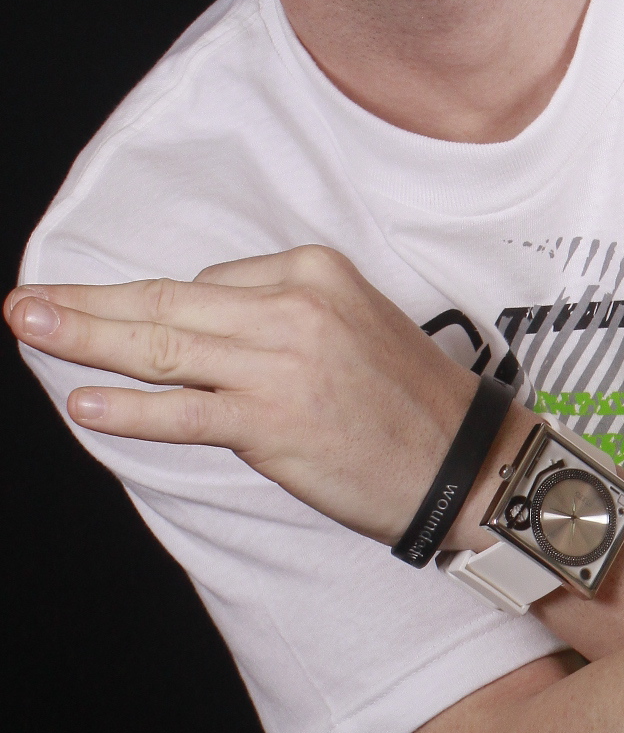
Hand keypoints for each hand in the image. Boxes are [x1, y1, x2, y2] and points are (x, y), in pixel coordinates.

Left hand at [4, 245, 492, 543]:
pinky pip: (185, 412)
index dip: (168, 314)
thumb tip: (199, 333)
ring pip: (164, 347)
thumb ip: (280, 317)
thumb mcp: (352, 324)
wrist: (469, 463)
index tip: (131, 329)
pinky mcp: (273, 421)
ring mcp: (280, 362)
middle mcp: (292, 304)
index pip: (210, 282)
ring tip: (31, 328)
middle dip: (88, 304)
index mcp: (313, 269)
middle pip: (168, 302)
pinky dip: (131, 408)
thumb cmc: (412, 404)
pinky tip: (87, 402)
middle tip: (26, 302)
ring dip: (86, 338)